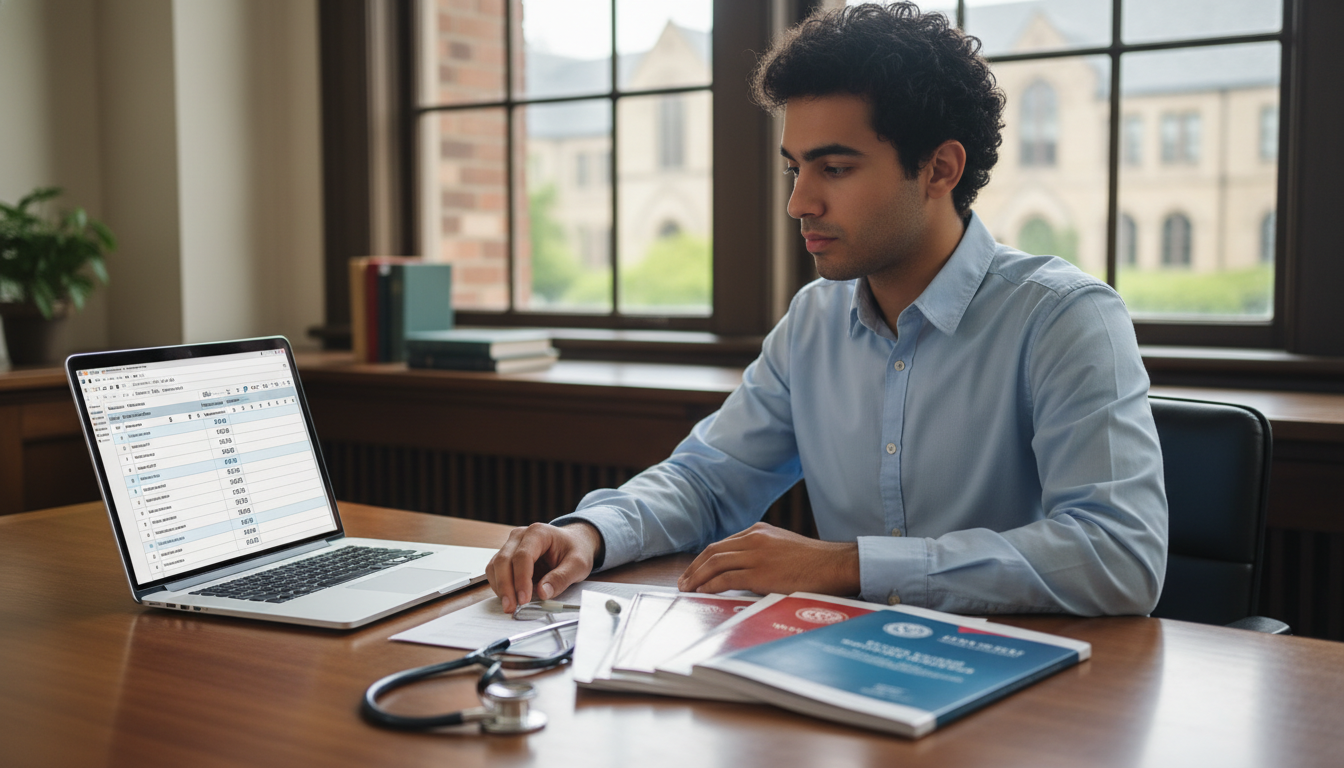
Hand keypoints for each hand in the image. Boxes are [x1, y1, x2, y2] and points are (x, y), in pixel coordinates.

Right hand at [486, 522, 603, 612]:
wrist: (572, 543)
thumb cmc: (575, 550)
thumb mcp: (578, 564)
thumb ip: (562, 578)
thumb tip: (543, 593)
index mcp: (538, 532)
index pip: (523, 556)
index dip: (521, 579)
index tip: (524, 599)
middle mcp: (520, 536)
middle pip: (503, 560)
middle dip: (505, 586)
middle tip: (511, 607)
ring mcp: (511, 545)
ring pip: (495, 566)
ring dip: (499, 587)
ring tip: (509, 606)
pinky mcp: (507, 556)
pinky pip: (495, 571)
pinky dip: (499, 585)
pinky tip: (509, 597)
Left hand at [677, 522, 860, 595]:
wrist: (836, 565)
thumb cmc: (815, 561)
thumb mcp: (783, 547)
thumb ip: (762, 553)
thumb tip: (744, 571)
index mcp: (759, 531)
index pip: (722, 544)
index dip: (704, 559)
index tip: (695, 571)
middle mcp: (754, 539)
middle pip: (713, 552)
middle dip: (694, 568)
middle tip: (684, 582)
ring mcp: (757, 555)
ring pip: (715, 564)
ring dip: (697, 577)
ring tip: (687, 589)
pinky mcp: (760, 573)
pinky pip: (726, 579)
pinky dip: (710, 586)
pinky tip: (703, 593)